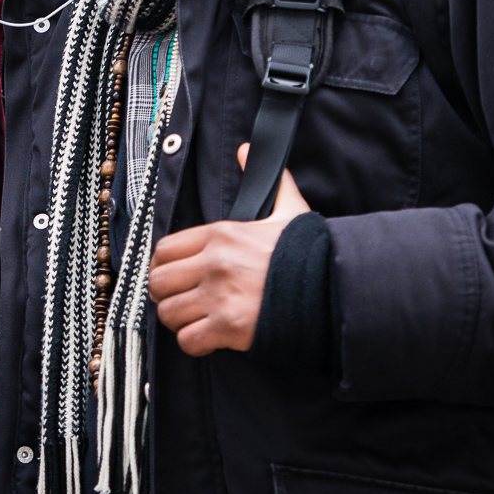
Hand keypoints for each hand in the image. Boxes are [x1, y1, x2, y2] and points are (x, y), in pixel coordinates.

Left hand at [147, 143, 310, 355]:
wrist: (334, 289)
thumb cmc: (310, 254)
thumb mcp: (288, 209)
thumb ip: (267, 182)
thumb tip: (246, 150)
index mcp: (221, 234)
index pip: (164, 249)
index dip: (162, 266)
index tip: (173, 276)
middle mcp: (214, 263)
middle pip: (159, 282)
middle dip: (165, 294)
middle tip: (180, 301)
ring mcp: (219, 296)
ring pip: (169, 313)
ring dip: (178, 321)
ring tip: (194, 321)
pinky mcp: (228, 327)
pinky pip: (189, 341)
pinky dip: (194, 343)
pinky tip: (208, 339)